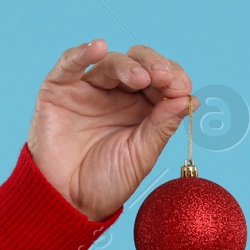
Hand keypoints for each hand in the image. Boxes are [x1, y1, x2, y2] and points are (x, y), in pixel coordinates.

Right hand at [25, 40, 198, 220]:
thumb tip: (190, 99)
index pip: (162, 80)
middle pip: (140, 64)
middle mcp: (117, 94)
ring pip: (111, 62)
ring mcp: (89, 89)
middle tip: (165, 78)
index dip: (174, 78)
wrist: (68, 201)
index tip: (182, 88)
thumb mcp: (142, 155)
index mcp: (143, 108)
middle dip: (155, 66)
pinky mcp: (59, 89)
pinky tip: (98, 47)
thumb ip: (163, 125)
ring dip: (129, 65)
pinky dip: (82, 52)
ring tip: (141, 78)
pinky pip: (69, 64)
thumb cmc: (106, 182)